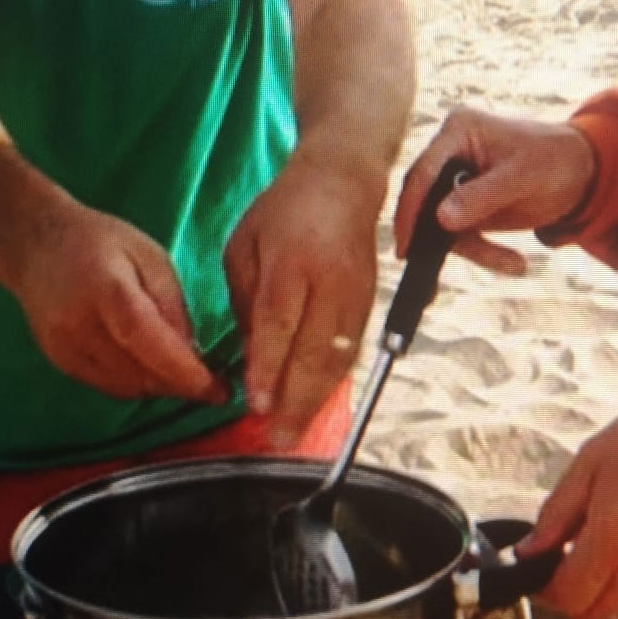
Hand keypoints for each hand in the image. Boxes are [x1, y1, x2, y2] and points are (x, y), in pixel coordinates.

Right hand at [10, 201, 225, 403]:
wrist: (36, 245)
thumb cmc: (100, 241)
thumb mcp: (150, 256)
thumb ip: (172, 303)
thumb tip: (193, 352)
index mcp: (108, 292)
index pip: (149, 342)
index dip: (185, 373)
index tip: (219, 390)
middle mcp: (80, 327)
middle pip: (138, 373)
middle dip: (181, 385)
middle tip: (213, 384)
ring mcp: (64, 349)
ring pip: (125, 387)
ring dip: (160, 388)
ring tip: (187, 375)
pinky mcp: (58, 362)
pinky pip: (107, 386)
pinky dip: (137, 384)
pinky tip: (154, 371)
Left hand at [223, 153, 380, 444]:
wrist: (344, 180)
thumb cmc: (285, 210)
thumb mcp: (245, 245)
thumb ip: (245, 300)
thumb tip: (250, 356)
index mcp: (293, 261)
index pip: (280, 323)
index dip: (268, 367)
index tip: (256, 404)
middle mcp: (331, 281)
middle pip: (317, 351)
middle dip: (296, 401)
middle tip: (277, 438)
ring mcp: (358, 294)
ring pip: (340, 358)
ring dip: (317, 400)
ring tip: (295, 432)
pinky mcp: (372, 301)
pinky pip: (354, 350)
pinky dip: (335, 382)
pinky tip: (317, 403)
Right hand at [395, 107, 597, 274]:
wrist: (582, 172)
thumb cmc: (554, 161)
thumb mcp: (521, 179)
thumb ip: (481, 197)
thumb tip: (440, 219)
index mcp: (459, 129)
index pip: (424, 171)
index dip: (412, 210)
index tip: (407, 246)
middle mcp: (450, 151)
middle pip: (426, 201)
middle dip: (440, 238)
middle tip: (437, 271)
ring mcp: (456, 178)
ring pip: (442, 225)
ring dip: (475, 249)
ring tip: (515, 265)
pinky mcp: (466, 203)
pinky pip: (461, 234)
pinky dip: (483, 251)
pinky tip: (514, 263)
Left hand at [516, 382, 617, 618]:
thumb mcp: (596, 457)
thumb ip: (557, 510)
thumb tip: (529, 551)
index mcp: (616, 537)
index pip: (567, 596)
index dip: (545, 589)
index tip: (539, 571)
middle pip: (594, 613)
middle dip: (574, 593)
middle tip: (569, 557)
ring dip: (613, 576)